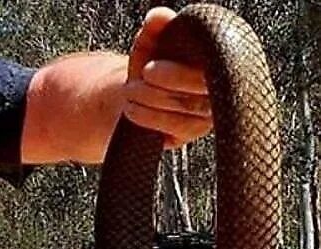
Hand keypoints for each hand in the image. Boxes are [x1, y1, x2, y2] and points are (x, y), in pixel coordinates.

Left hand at [124, 7, 211, 147]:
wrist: (137, 97)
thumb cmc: (151, 66)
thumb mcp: (150, 44)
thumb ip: (156, 29)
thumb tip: (158, 16)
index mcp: (217, 60)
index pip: (213, 64)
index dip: (180, 70)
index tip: (150, 68)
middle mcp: (220, 86)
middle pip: (200, 87)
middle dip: (166, 82)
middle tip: (141, 75)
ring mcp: (209, 111)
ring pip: (185, 107)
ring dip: (151, 98)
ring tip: (130, 91)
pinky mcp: (194, 131)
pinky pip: (176, 125)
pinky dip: (149, 116)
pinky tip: (132, 109)